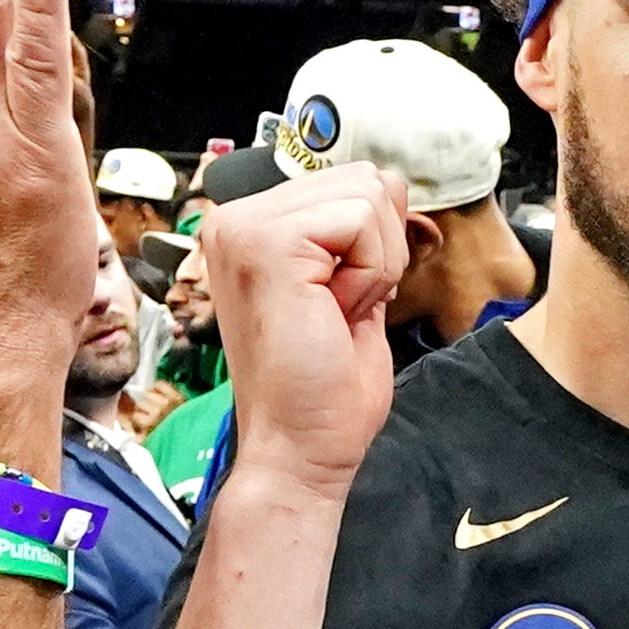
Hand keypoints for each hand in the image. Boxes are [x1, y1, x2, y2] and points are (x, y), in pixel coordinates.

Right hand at [197, 160, 408, 509]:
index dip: (375, 246)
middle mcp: (237, 218)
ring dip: (375, 264)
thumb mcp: (351, 287)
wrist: (300, 448)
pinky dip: (370, 273)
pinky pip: (362, 220)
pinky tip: (334, 313)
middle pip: (366, 180)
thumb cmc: (325, 386)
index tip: (338, 305)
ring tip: (334, 314)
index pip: (354, 182)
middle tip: (338, 312)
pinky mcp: (266, 244)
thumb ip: (357, 233)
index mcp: (252, 227)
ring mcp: (244, 227)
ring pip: (368, 195)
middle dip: (379, 250)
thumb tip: (391, 184)